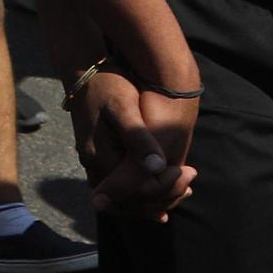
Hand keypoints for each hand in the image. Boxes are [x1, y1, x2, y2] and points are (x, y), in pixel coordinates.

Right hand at [70, 74, 195, 220]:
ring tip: (182, 190)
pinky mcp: (96, 158)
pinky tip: (159, 186)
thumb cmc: (106, 85)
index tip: (190, 172)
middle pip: (129, 201)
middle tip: (190, 187)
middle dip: (162, 198)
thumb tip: (158, 166)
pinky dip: (140, 193)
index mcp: (101, 156)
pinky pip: (118, 188)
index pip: (136, 190)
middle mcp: (94, 165)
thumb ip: (138, 138)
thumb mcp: (124, 107)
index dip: (166, 187)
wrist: (83, 70)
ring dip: (152, 199)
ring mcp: (92, 163)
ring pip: (122, 199)